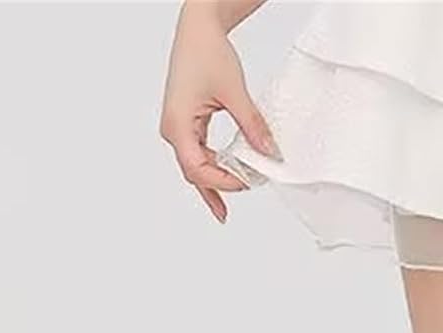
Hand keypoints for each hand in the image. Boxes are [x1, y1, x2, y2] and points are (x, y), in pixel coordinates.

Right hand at [159, 3, 278, 222]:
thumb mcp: (234, 92)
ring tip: (236, 193)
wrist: (198, 30)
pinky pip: (199, 154)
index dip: (223, 182)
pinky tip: (228, 177)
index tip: (248, 181)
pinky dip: (215, 166)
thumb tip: (269, 151)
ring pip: (196, 166)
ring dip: (217, 181)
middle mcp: (173, 129)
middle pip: (195, 172)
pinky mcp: (186, 124)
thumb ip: (252, 125)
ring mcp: (178, 127)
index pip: (198, 169)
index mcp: (177, 124)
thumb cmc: (206, 52)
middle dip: (221, 185)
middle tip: (248, 188)